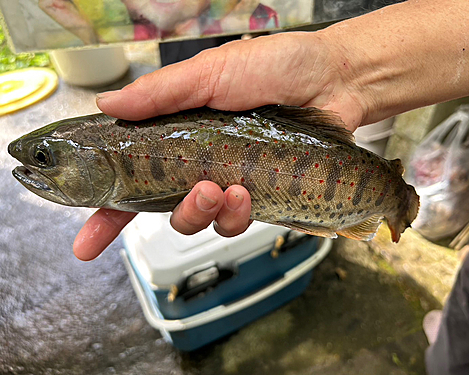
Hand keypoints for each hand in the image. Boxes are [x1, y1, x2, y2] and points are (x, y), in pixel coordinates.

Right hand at [73, 31, 366, 260]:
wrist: (334, 80)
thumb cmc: (276, 67)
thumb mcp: (213, 71)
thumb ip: (162, 92)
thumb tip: (107, 106)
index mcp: (178, 133)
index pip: (132, 175)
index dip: (107, 209)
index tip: (87, 241)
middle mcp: (199, 161)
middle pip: (163, 208)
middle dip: (173, 212)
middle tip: (196, 191)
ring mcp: (229, 181)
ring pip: (200, 221)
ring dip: (205, 213)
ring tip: (225, 190)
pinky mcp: (260, 196)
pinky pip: (236, 223)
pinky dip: (237, 215)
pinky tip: (247, 194)